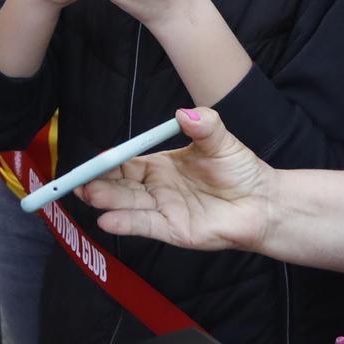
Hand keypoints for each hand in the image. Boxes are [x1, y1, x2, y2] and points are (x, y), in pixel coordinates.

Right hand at [79, 107, 276, 251]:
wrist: (264, 202)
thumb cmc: (241, 171)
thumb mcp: (221, 141)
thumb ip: (205, 125)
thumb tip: (186, 113)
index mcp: (161, 165)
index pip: (127, 162)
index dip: (109, 161)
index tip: (94, 159)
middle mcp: (157, 188)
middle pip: (120, 185)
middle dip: (98, 183)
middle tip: (79, 181)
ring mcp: (163, 210)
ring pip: (129, 205)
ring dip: (107, 201)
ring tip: (88, 195)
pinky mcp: (173, 230)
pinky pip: (146, 226)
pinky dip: (126, 223)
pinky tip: (107, 220)